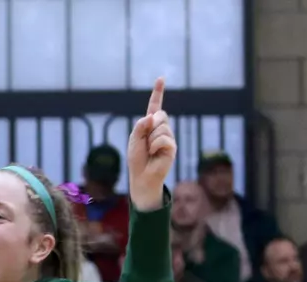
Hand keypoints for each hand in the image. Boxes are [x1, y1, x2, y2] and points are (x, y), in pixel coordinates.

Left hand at [127, 78, 174, 210]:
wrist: (142, 176)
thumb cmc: (137, 159)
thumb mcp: (134, 139)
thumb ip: (140, 126)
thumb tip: (152, 117)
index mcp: (150, 125)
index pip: (154, 106)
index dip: (158, 92)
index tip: (160, 78)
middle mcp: (161, 128)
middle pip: (160, 115)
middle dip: (150, 126)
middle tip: (146, 142)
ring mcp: (168, 137)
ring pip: (161, 127)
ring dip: (151, 139)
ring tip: (150, 150)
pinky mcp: (172, 147)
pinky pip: (163, 139)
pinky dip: (155, 146)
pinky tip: (154, 154)